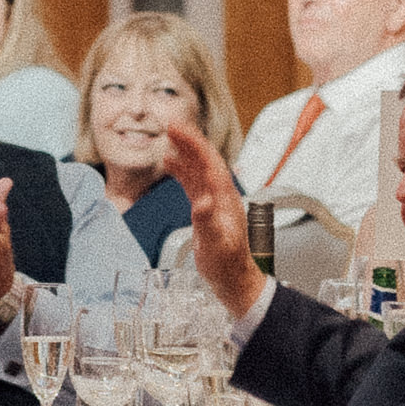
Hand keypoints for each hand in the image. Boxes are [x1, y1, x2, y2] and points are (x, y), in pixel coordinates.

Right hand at [166, 120, 260, 320]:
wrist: (235, 280)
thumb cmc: (228, 265)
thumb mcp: (217, 245)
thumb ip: (209, 223)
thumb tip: (202, 202)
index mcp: (225, 199)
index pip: (210, 162)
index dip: (194, 144)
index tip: (179, 129)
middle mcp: (221, 195)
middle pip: (205, 159)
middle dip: (189, 140)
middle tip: (171, 125)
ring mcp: (214, 201)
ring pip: (198, 168)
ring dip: (185, 151)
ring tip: (169, 137)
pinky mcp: (206, 209)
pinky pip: (193, 182)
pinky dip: (181, 170)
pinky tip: (169, 165)